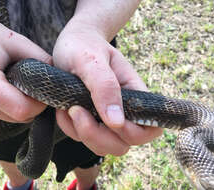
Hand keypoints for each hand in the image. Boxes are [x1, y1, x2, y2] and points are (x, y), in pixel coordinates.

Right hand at [0, 18, 49, 121]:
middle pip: (23, 115)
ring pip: (17, 117)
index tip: (41, 85)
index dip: (40, 100)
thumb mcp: (15, 42)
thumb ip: (40, 59)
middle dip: (35, 100)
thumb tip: (60, 76)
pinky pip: (7, 115)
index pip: (22, 109)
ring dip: (25, 101)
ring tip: (14, 80)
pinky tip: (7, 86)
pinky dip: (14, 103)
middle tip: (28, 78)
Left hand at [53, 26, 162, 155]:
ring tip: (70, 107)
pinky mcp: (90, 120)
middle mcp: (124, 110)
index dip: (132, 133)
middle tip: (77, 110)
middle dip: (98, 136)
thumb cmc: (84, 46)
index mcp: (135, 94)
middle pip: (123, 145)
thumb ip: (106, 87)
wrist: (71, 44)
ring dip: (82, 132)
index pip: (149, 128)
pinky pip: (82, 138)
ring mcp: (106, 118)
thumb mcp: (92, 61)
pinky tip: (64, 109)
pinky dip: (70, 128)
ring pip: (103, 146)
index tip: (105, 117)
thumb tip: (117, 122)